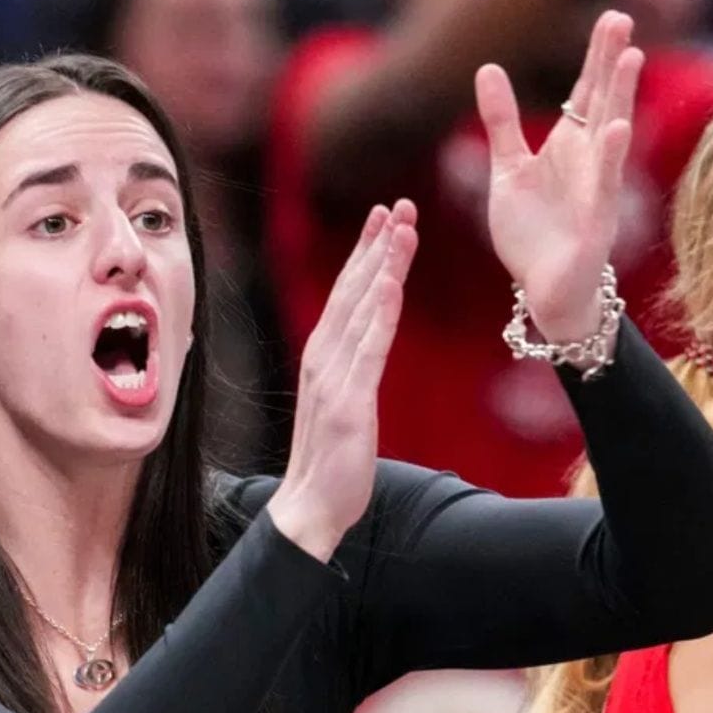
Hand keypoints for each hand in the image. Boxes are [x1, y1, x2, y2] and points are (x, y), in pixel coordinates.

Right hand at [268, 201, 419, 561]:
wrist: (310, 508)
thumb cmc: (331, 462)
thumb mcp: (347, 405)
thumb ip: (356, 371)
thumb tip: (370, 347)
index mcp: (325, 357)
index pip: (348, 294)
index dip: (366, 253)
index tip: (385, 217)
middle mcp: (324, 358)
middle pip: (354, 291)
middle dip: (376, 245)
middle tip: (398, 205)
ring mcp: (334, 379)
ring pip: (363, 310)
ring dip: (383, 266)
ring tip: (403, 229)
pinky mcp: (348, 403)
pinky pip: (369, 350)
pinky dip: (380, 315)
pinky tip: (392, 285)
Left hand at [476, 10, 642, 340]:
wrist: (544, 291)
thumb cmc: (533, 232)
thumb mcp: (508, 169)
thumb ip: (502, 120)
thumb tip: (489, 67)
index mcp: (569, 146)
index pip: (586, 92)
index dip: (596, 56)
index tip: (610, 18)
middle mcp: (589, 161)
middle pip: (602, 102)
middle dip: (612, 62)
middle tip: (620, 20)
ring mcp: (597, 189)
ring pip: (611, 135)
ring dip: (621, 97)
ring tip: (631, 58)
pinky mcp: (595, 220)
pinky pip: (604, 185)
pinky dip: (611, 157)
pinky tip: (619, 129)